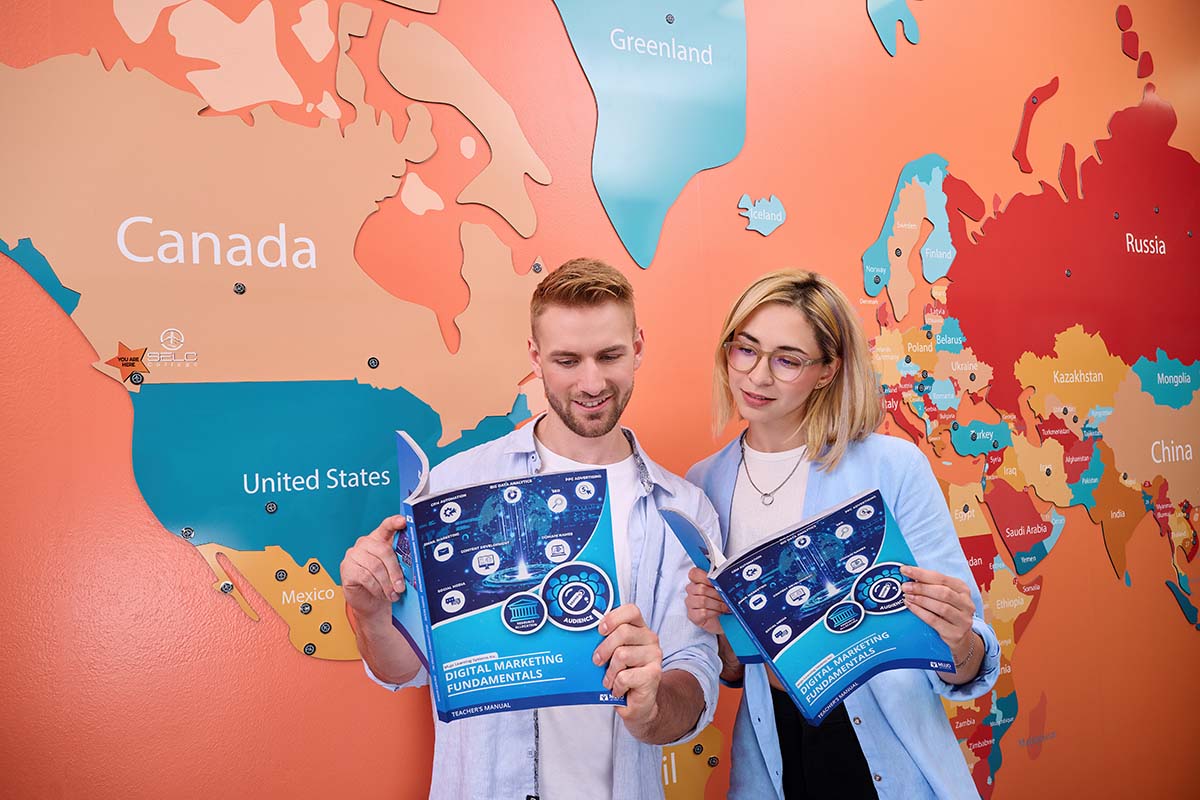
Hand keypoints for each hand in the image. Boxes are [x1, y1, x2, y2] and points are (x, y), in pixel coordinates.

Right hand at [340, 515, 406, 621]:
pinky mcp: (346, 568)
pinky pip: (365, 577)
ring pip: (375, 566)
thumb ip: (401, 563)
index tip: (404, 521)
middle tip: (401, 586)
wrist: (369, 601)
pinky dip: (376, 588)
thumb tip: (414, 567)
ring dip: (386, 583)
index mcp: (379, 539)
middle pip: (383, 551)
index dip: (395, 522)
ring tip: (393, 594)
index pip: (386, 526)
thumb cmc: (384, 583)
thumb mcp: (394, 571)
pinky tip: (381, 594)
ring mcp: (353, 554)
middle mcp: (365, 543)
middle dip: (395, 571)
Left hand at [593, 604, 662, 731]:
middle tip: (596, 661)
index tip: (600, 630)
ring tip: (609, 680)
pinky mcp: (654, 674)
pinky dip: (616, 686)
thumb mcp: (612, 654)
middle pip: (623, 632)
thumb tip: (583, 635)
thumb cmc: (623, 675)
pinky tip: (617, 690)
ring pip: (622, 655)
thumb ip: (606, 641)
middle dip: (604, 648)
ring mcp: (654, 656)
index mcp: (639, 629)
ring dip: (610, 672)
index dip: (613, 617)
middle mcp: (650, 639)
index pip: (631, 611)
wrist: (638, 703)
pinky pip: (625, 676)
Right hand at [684, 567, 729, 635]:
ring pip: (702, 600)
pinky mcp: (692, 615)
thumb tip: (726, 579)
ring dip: (717, 604)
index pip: (694, 573)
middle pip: (701, 588)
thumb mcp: (721, 590)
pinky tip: (718, 613)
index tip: (716, 582)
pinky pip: (703, 612)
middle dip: (717, 594)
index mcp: (697, 581)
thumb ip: (720, 582)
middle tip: (726, 598)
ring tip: (725, 607)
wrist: (723, 620)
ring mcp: (690, 603)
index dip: (705, 577)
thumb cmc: (720, 602)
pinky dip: (714, 613)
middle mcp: (691, 591)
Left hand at [899, 565, 975, 655]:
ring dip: (921, 600)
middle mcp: (966, 603)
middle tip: (905, 586)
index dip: (921, 573)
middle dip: (921, 588)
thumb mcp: (945, 596)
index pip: (941, 578)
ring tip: (907, 596)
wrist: (961, 636)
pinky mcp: (955, 633)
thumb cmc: (948, 611)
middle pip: (942, 592)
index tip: (905, 570)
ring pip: (941, 607)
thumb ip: (931, 586)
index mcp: (962, 589)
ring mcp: (963, 619)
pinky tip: (911, 606)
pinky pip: (935, 621)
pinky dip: (920, 612)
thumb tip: (910, 577)